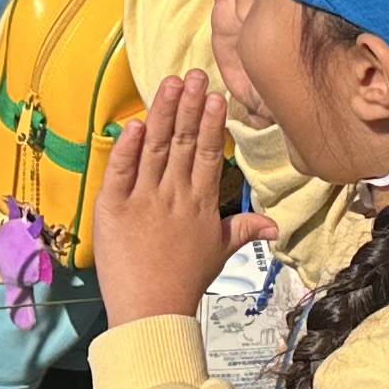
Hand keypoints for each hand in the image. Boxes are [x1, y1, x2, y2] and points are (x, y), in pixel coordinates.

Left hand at [97, 71, 275, 324]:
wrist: (150, 314)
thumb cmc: (183, 283)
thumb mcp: (218, 254)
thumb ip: (243, 231)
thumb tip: (276, 226)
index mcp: (199, 204)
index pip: (207, 154)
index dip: (211, 123)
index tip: (216, 96)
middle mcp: (173, 196)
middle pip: (183, 142)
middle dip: (189, 106)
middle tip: (195, 74)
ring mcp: (142, 200)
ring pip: (154, 148)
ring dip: (162, 113)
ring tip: (171, 84)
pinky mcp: (112, 208)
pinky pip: (120, 171)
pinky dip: (126, 147)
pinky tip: (134, 123)